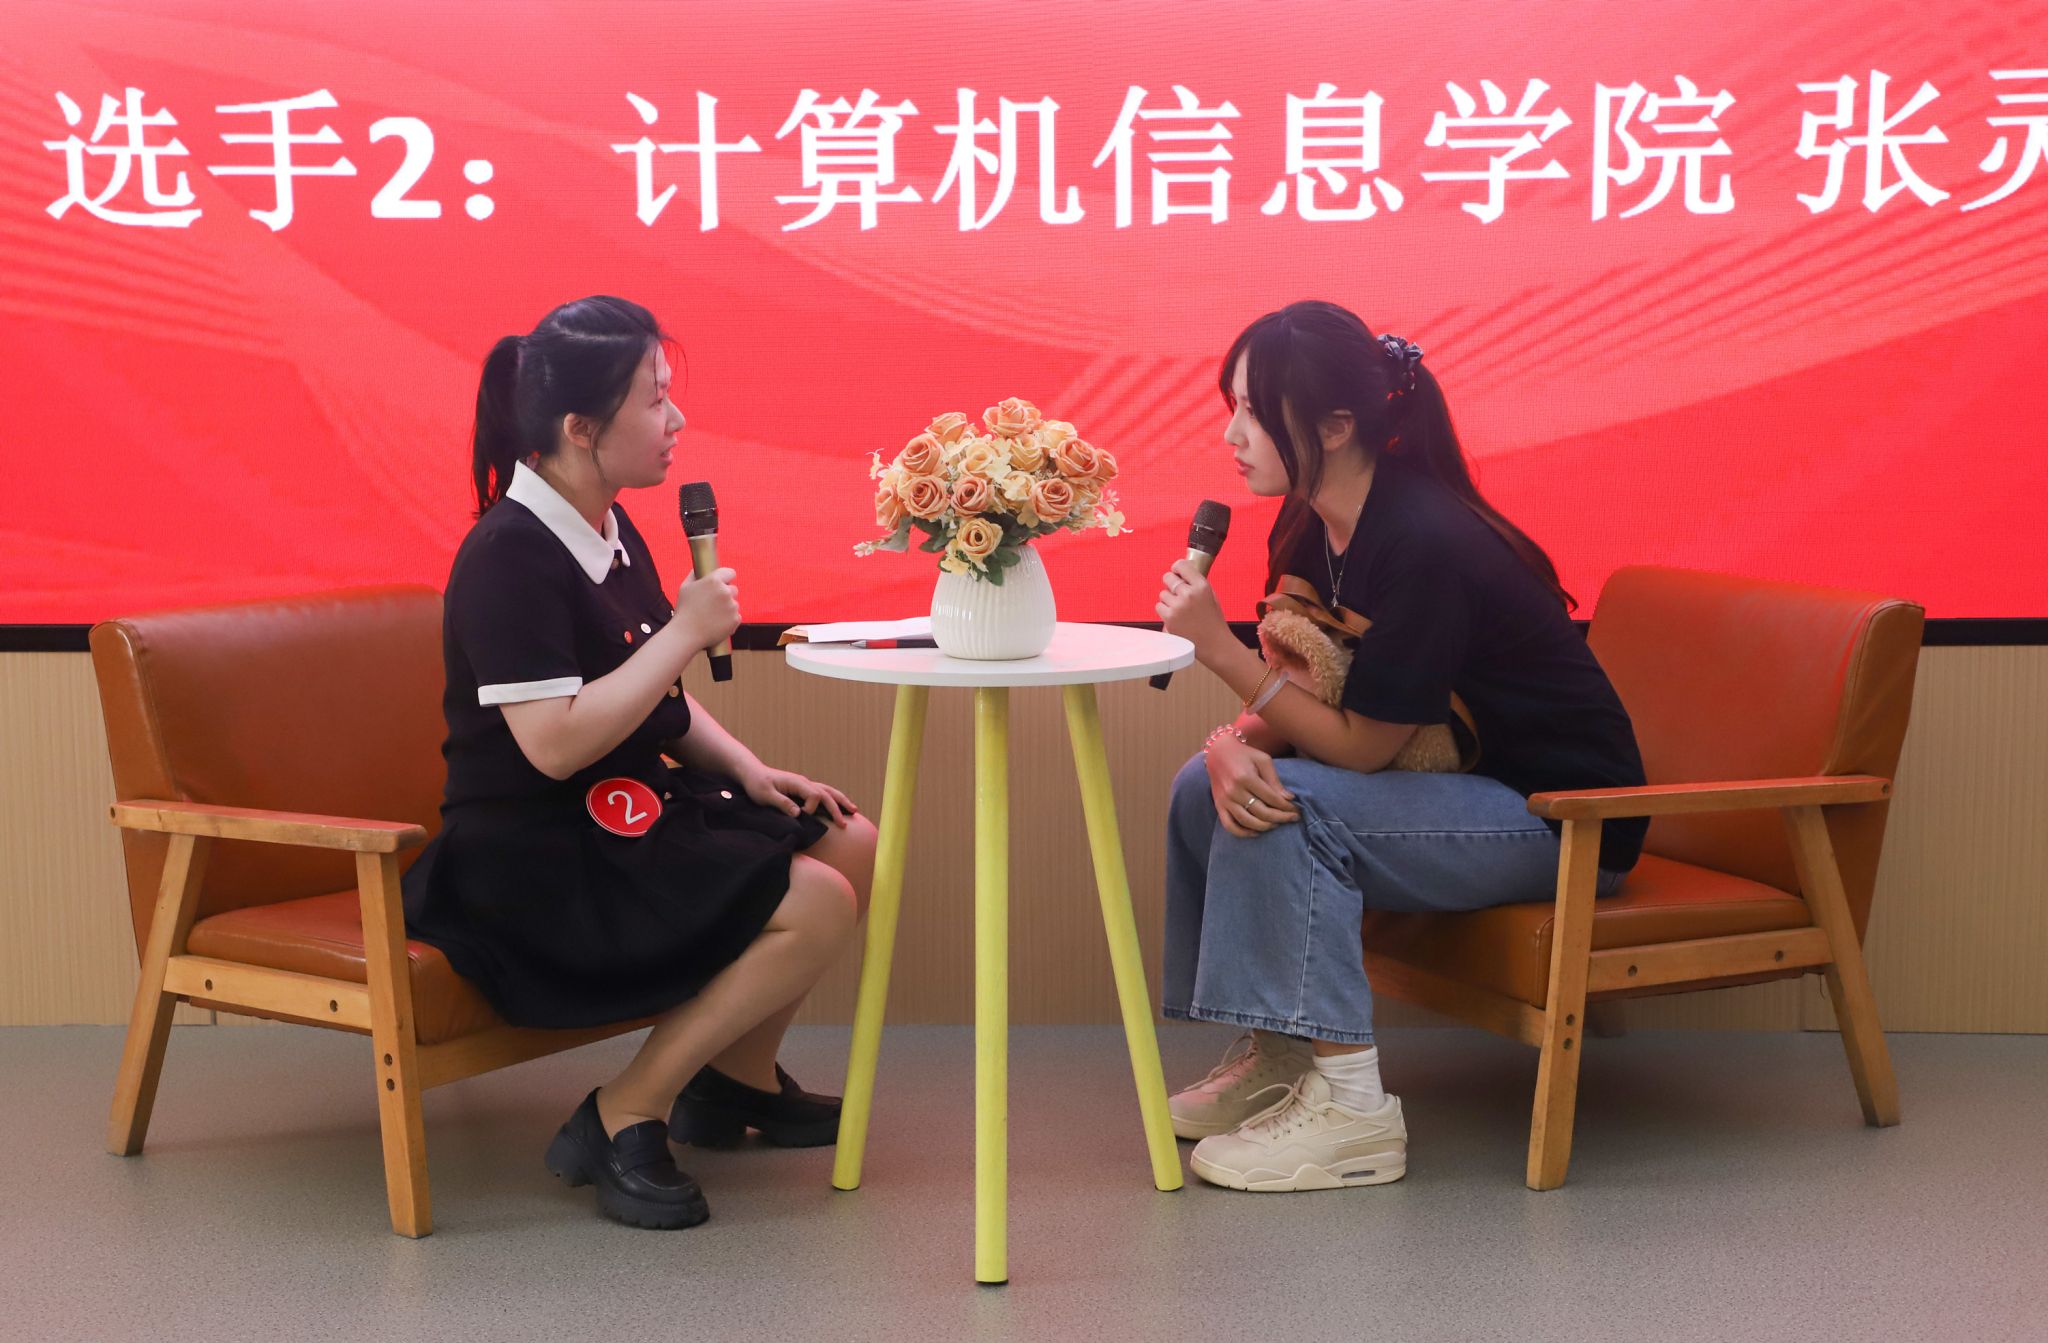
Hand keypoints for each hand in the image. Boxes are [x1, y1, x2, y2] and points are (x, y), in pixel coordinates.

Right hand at [676, 566, 739, 652]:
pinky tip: (716, 623)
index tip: (724, 582)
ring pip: (734, 604)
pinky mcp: (735, 619)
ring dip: (726, 608)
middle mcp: (725, 592)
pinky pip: (736, 616)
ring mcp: (732, 606)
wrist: (686, 634)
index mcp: (714, 581)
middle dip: (726, 595)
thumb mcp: (685, 588)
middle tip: (712, 604)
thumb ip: (694, 575)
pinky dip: (729, 620)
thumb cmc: (684, 610)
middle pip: (733, 589)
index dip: (726, 578)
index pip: (730, 572)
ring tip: (711, 616)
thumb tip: (698, 569)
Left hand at [738, 763, 858, 826]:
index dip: (812, 808)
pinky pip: (822, 794)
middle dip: (837, 808)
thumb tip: (799, 813)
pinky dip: (833, 800)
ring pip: (828, 792)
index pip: (814, 795)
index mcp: (797, 782)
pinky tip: (839, 807)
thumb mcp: (765, 795)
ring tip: (854, 811)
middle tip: (844, 824)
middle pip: (827, 793)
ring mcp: (804, 785)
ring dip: (841, 801)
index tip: (801, 817)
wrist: (752, 773)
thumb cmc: (756, 783)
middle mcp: (804, 782)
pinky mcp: (802, 789)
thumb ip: (782, 803)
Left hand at [1156, 559, 1229, 659]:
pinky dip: (1165, 611)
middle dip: (1171, 584)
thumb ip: (1197, 584)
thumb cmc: (1214, 623)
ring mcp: (1178, 606)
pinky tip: (1176, 618)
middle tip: (1177, 593)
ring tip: (1180, 610)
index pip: (1181, 565)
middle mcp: (1189, 594)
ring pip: (1162, 594)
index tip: (1177, 573)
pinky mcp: (1169, 618)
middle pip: (1168, 577)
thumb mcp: (1211, 597)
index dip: (1177, 569)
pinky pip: (1159, 607)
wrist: (1215, 645)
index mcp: (1202, 586)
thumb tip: (1182, 574)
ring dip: (1168, 600)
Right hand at [1205, 734, 1298, 837]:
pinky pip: (1230, 826)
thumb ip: (1274, 780)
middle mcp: (1234, 791)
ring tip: (1277, 824)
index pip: (1271, 798)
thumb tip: (1289, 798)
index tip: (1296, 810)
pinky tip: (1256, 832)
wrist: (1218, 752)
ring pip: (1248, 822)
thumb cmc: (1244, 754)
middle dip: (1281, 818)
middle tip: (1292, 818)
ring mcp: (1225, 800)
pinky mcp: (1218, 806)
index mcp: (1246, 777)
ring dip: (1266, 826)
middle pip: (1262, 812)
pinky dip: (1243, 833)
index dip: (1287, 807)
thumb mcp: (1262, 760)